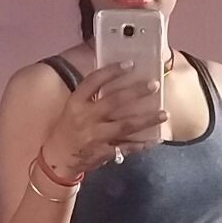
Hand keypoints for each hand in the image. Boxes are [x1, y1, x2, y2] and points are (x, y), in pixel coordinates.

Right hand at [46, 62, 166, 174]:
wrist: (57, 158)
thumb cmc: (68, 129)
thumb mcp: (73, 108)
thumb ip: (91, 96)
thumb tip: (116, 79)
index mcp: (76, 103)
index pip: (94, 81)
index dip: (112, 71)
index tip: (130, 64)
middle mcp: (86, 118)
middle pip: (115, 101)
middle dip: (136, 92)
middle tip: (154, 85)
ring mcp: (95, 136)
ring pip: (126, 125)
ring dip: (147, 119)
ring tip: (164, 114)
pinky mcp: (103, 152)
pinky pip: (126, 147)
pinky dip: (141, 144)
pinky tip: (155, 140)